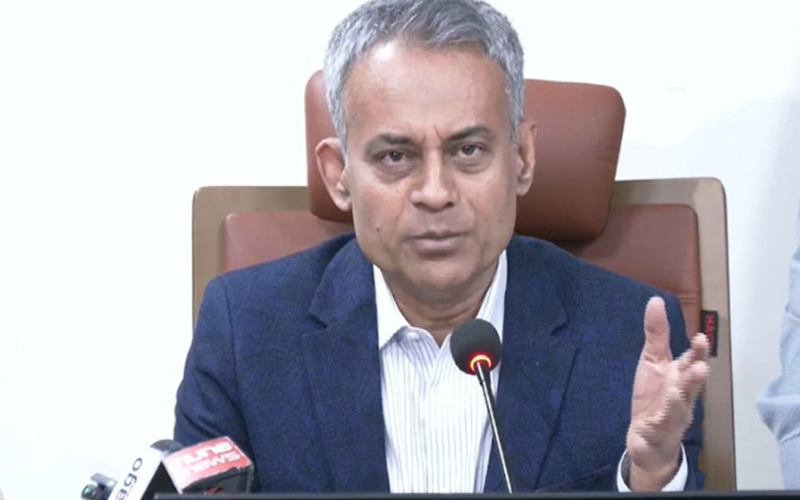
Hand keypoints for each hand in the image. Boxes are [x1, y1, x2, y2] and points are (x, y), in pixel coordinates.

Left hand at [626, 296, 709, 490]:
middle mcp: (681, 392)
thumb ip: (656, 334)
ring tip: (694, 379)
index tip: (700, 338)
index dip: (696, 351)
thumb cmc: (655, 395)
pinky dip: (668, 411)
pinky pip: (666, 420)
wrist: (648, 437)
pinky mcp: (661, 428)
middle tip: (700, 364)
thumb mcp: (652, 361)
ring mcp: (674, 412)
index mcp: (679, 375)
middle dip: (696, 373)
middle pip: (691, 382)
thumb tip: (656, 300)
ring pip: (682, 401)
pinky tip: (670, 402)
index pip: (690, 361)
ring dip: (687, 391)